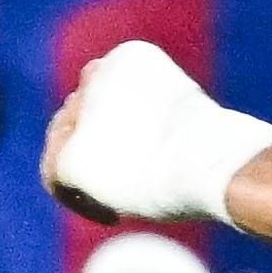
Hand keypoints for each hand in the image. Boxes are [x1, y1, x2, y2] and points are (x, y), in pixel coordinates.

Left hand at [42, 36, 271, 225]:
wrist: (212, 162)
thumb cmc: (215, 149)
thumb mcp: (183, 118)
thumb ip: (149, 120)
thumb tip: (132, 153)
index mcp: (128, 57)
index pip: (103, 89)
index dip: (114, 124)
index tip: (142, 152)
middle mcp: (96, 76)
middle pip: (76, 114)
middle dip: (93, 146)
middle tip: (121, 182)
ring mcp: (80, 116)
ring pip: (61, 143)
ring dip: (83, 172)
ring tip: (116, 202)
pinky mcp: (70, 157)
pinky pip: (56, 180)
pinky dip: (79, 200)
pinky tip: (111, 215)